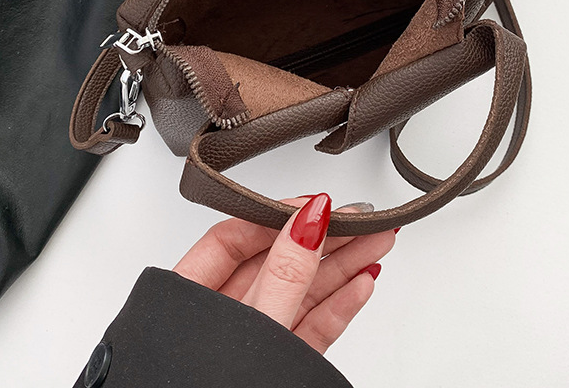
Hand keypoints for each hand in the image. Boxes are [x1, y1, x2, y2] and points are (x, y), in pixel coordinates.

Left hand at [172, 194, 396, 352]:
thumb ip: (284, 274)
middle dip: (325, 238)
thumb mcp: (252, 327)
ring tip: (377, 244)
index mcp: (191, 298)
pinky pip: (311, 327)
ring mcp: (251, 343)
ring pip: (301, 292)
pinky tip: (362, 285)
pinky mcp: (276, 365)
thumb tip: (307, 219)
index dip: (281, 216)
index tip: (321, 204)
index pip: (236, 238)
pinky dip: (339, 306)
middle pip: (277, 260)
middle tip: (364, 220)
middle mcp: (219, 317)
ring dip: (341, 266)